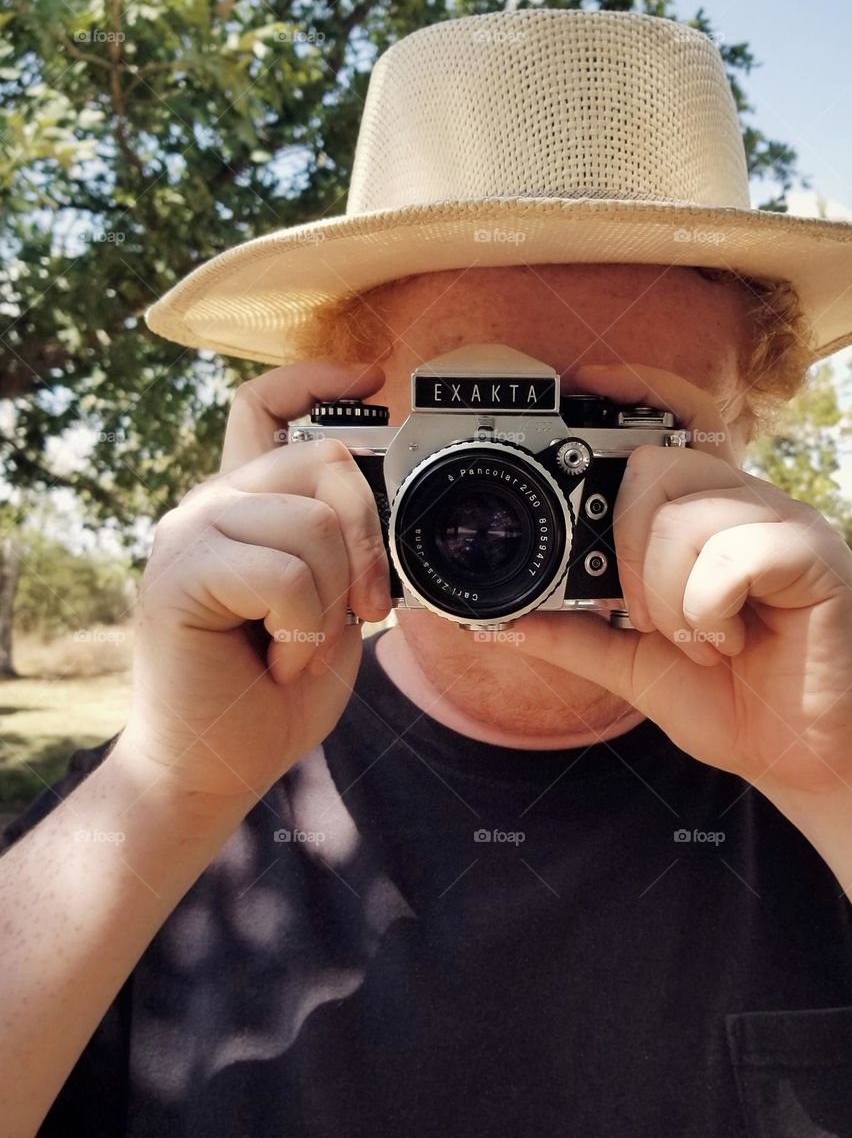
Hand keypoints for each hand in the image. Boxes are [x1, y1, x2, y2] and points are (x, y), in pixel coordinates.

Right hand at [115, 360, 391, 800]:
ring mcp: (190, 532)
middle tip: (367, 609)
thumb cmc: (277, 690)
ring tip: (298, 645)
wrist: (219, 765)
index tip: (373, 378)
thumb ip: (344, 544)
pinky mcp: (179, 571)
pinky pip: (287, 572)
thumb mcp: (334, 605)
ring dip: (333, 601)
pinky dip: (304, 629)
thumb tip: (381, 488)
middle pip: (323, 457)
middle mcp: (213, 503)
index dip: (319, 378)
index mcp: (248, 504)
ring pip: (313, 522)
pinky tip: (275, 658)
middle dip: (371, 539)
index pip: (266, 405)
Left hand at [512, 363, 851, 798]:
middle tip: (653, 619)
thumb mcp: (633, 665)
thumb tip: (496, 622)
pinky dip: (711, 610)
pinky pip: (734, 553)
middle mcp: (745, 505)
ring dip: (670, 597)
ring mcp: (786, 522)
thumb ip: (572, 635)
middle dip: (628, 554)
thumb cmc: (731, 701)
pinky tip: (734, 641)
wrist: (803, 761)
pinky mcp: (818, 553)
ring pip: (686, 515)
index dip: (631, 394)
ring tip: (702, 639)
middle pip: (656, 468)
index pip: (664, 433)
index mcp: (705, 519)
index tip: (584, 381)